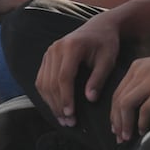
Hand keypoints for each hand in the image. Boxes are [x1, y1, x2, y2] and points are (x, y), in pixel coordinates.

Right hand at [35, 10, 122, 126]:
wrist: (99, 27)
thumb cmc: (106, 44)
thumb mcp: (108, 60)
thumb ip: (98, 78)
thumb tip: (89, 99)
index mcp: (71, 47)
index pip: (64, 77)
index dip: (66, 97)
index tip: (71, 114)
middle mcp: (56, 48)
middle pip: (51, 82)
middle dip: (58, 105)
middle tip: (68, 122)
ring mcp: (49, 52)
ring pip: (43, 82)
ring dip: (51, 103)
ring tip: (63, 118)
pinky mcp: (47, 57)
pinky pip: (41, 79)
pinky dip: (46, 95)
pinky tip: (55, 106)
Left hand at [109, 39, 149, 143]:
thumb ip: (143, 83)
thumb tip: (135, 109)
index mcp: (136, 67)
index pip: (117, 93)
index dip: (113, 113)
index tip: (116, 127)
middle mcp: (139, 72)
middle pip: (118, 100)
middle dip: (117, 121)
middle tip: (119, 136)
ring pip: (126, 104)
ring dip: (125, 123)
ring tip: (127, 137)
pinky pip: (145, 109)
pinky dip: (141, 122)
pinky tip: (143, 131)